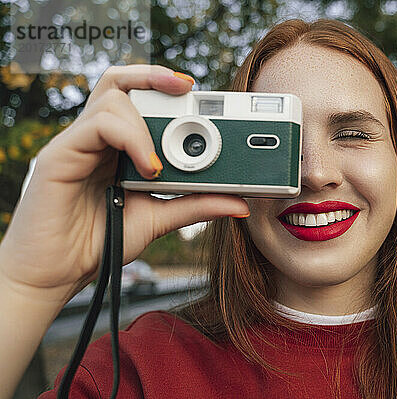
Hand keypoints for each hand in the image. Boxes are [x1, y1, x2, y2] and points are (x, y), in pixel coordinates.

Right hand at [0, 65, 249, 305]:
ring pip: (112, 96)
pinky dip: (130, 139)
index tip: (199, 91)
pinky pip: (98, 125)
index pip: (140, 99)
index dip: (166, 86)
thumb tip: (240, 204)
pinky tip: (147, 169)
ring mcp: (78, 143)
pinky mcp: (60, 155)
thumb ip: (196, 206)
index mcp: (117, 146)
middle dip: (157, 77)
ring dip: (147, 123)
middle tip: (189, 89)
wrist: (58, 274)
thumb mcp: (159, 219)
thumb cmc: (101, 242)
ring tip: (160, 165)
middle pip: (121, 81)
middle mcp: (97, 137)